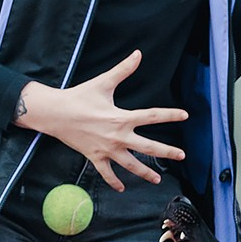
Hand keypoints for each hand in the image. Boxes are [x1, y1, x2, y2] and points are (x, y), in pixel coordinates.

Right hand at [15, 51, 186, 189]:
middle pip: (148, 147)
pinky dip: (114, 182)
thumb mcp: (103, 82)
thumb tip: (138, 53)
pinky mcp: (95, 157)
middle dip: (167, 152)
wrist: (55, 113)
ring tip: (157, 179)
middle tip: (181, 155)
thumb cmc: (79, 97)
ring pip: (130, 165)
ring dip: (145, 173)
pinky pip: (107, 173)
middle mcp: (118, 136)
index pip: (152, 116)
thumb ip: (123, 70)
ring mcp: (107, 149)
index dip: (170, 115)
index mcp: (122, 118)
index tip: (185, 115)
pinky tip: (122, 188)